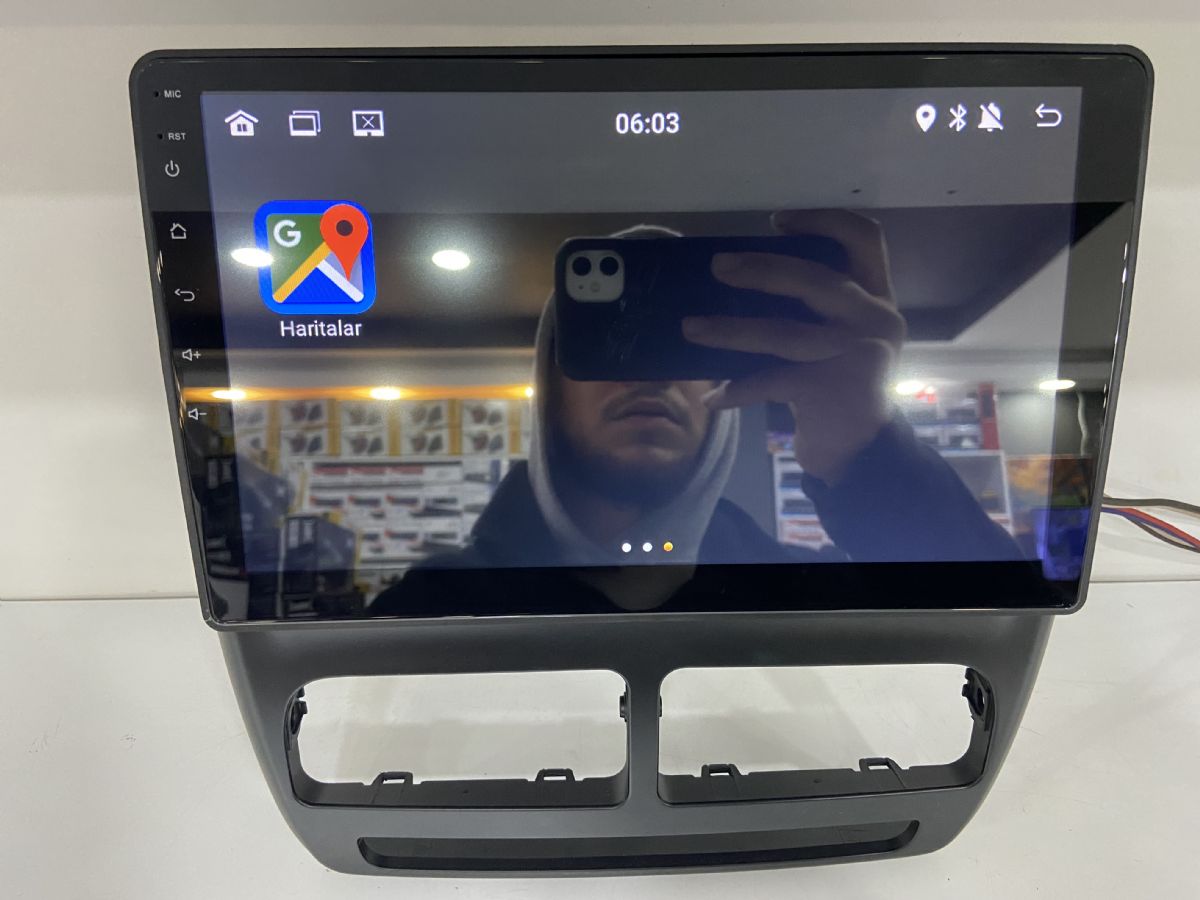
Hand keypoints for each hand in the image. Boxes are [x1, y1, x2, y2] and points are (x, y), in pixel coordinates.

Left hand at [682, 209, 904, 484]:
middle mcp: (877, 319)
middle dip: (760, 269)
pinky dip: (737, 390)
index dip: (823, 221)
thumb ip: (815, 306)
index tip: (777, 220)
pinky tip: (712, 398)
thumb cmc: (838, 383)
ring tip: (691, 327)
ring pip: (783, 333)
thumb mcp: (840, 336)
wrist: (862, 449)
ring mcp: (859, 355)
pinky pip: (772, 381)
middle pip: (815, 278)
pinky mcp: (833, 391)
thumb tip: (738, 277)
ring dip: (730, 331)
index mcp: (878, 296)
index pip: (865, 238)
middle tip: (717, 267)